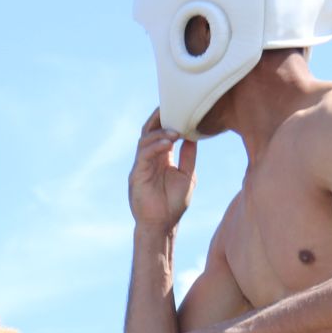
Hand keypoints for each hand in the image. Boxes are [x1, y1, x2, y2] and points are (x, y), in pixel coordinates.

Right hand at [130, 110, 196, 232]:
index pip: (161, 132)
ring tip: (175, 131)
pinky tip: (168, 142)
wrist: (162, 225)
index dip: (168, 119)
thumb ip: (188, 156)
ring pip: (145, 140)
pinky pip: (143, 155)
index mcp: (161, 157)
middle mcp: (150, 159)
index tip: (180, 107)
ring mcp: (141, 166)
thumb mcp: (187, 175)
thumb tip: (194, 136)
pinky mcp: (136, 175)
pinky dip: (155, 146)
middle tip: (172, 107)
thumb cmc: (174, 203)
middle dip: (159, 118)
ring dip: (159, 132)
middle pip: (149, 130)